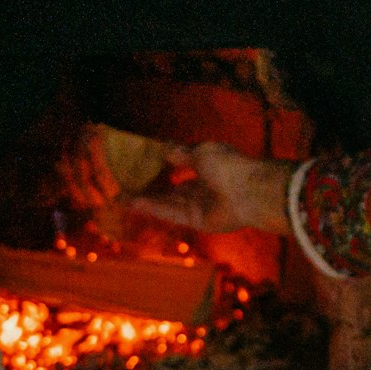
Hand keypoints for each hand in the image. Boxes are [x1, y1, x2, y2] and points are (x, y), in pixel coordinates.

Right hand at [128, 142, 296, 235]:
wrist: (249, 192)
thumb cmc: (229, 165)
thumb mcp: (200, 152)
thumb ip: (181, 153)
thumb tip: (163, 148)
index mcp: (208, 165)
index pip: (182, 164)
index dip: (162, 164)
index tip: (140, 163)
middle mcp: (203, 186)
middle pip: (172, 188)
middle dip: (151, 187)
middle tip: (126, 184)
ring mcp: (200, 205)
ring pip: (168, 202)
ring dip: (146, 200)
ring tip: (121, 197)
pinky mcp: (197, 221)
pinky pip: (172, 214)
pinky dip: (153, 209)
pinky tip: (133, 204)